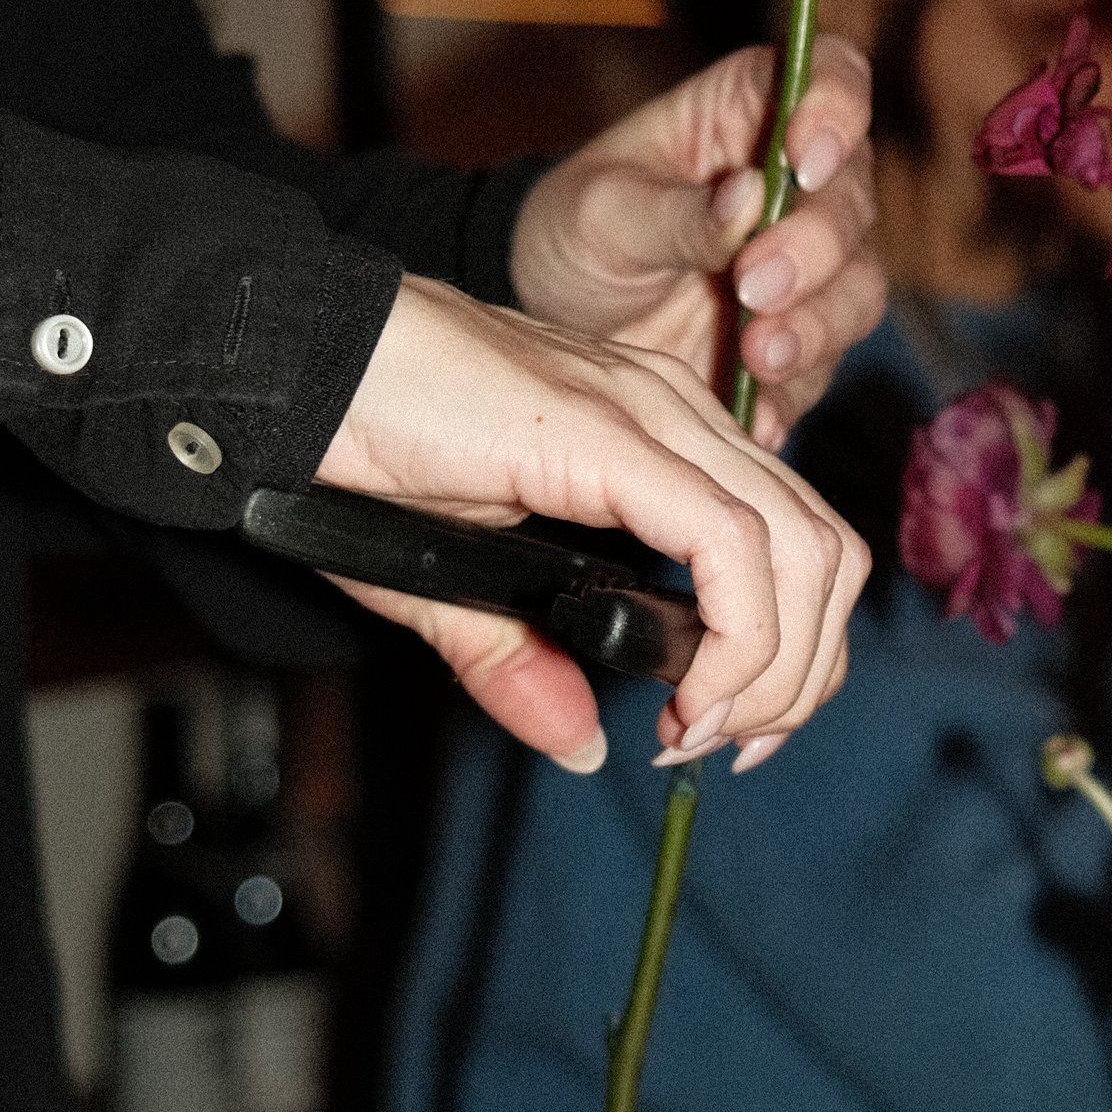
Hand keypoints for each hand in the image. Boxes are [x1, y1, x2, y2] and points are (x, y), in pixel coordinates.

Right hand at [317, 273, 868, 771]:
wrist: (287, 364)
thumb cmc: (361, 447)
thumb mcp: (452, 585)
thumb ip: (523, 663)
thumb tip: (582, 747)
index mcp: (658, 433)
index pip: (795, 541)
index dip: (795, 652)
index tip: (727, 729)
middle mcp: (675, 412)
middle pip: (823, 552)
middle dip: (802, 675)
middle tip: (730, 747)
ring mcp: (650, 411)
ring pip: (799, 549)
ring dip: (775, 669)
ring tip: (698, 730)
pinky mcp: (606, 432)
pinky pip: (729, 542)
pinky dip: (736, 638)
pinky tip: (683, 696)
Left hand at [509, 39, 882, 448]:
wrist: (559, 324)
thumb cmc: (578, 233)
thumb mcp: (602, 212)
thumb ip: (673, 211)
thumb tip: (745, 198)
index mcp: (755, 114)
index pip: (832, 77)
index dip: (836, 107)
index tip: (803, 156)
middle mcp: (802, 186)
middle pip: (853, 200)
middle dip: (815, 245)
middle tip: (754, 284)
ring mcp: (812, 270)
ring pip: (857, 289)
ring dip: (817, 324)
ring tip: (758, 356)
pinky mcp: (802, 345)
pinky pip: (822, 371)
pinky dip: (792, 395)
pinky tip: (756, 417)